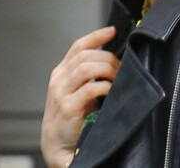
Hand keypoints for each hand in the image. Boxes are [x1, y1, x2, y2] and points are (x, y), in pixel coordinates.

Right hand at [40, 26, 119, 167]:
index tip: (112, 31)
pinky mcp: (68, 107)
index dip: (96, 36)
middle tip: (122, 67)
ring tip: (117, 78)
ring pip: (85, 67)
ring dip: (106, 69)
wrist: (57, 147)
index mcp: (61, 72)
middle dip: (107, 57)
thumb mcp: (76, 92)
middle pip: (85, 55)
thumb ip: (87, 77)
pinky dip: (104, 86)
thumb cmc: (72, 119)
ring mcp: (61, 92)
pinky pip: (89, 88)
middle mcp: (58, 79)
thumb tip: (111, 60)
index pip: (78, 46)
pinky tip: (111, 90)